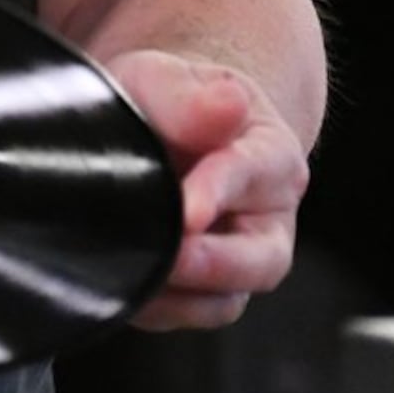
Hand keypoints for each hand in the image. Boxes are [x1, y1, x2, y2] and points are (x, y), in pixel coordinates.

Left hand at [108, 49, 308, 330]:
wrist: (157, 129)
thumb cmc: (167, 103)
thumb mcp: (165, 80)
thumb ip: (190, 97)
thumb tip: (227, 106)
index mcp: (271, 153)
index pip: (252, 173)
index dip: (220, 192)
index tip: (187, 211)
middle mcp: (267, 215)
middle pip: (262, 259)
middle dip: (215, 266)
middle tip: (169, 260)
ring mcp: (238, 260)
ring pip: (225, 299)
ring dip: (179, 297)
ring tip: (134, 277)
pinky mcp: (203, 291)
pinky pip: (188, 313)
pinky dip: (157, 309)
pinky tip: (122, 288)